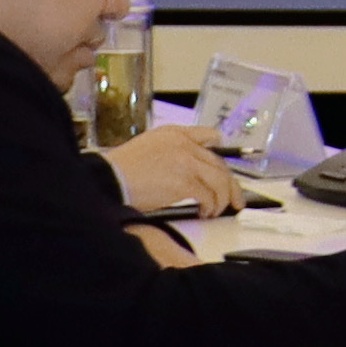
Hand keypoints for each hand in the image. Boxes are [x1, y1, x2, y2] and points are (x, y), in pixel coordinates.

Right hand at [104, 122, 245, 219]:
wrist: (111, 178)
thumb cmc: (123, 169)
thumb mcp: (149, 146)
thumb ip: (172, 150)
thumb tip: (191, 168)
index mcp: (175, 133)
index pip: (209, 136)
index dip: (222, 153)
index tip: (226, 166)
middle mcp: (185, 144)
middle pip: (220, 164)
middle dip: (231, 186)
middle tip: (235, 200)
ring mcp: (186, 162)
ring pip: (220, 180)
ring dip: (222, 199)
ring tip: (215, 210)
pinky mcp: (184, 182)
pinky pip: (209, 196)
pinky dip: (210, 207)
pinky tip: (204, 213)